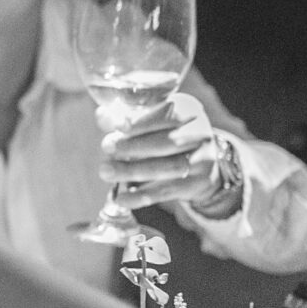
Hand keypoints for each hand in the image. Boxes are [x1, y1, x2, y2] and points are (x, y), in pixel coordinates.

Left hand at [103, 93, 231, 213]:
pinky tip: (122, 198)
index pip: (166, 114)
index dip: (141, 121)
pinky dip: (142, 196)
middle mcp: (200, 132)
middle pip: (167, 142)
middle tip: (106, 146)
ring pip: (168, 168)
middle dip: (134, 146)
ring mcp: (204, 159)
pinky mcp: (199, 183)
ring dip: (134, 170)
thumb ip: (126, 117)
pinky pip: (168, 191)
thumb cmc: (166, 135)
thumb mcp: (151, 121)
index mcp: (188, 109)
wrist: (200, 163)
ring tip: (106, 171)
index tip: (118, 125)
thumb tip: (102, 116)